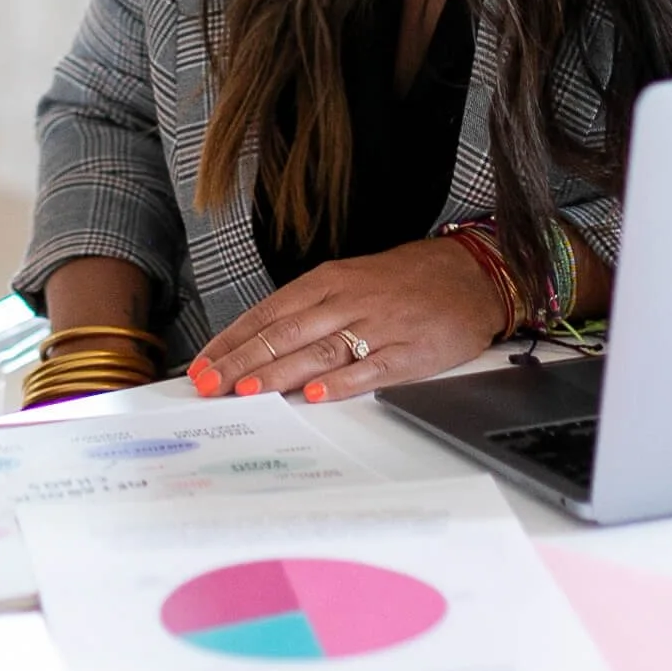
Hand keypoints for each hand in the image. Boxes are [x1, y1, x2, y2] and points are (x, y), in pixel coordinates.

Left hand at [189, 236, 503, 403]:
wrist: (469, 274)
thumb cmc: (404, 281)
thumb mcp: (350, 282)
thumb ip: (308, 310)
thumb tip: (260, 343)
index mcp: (328, 282)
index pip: (268, 313)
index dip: (232, 339)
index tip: (203, 363)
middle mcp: (346, 301)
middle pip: (285, 332)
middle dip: (242, 360)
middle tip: (209, 384)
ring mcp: (377, 327)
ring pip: (319, 350)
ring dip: (280, 372)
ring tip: (248, 390)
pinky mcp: (409, 352)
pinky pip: (371, 369)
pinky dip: (342, 382)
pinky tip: (317, 396)